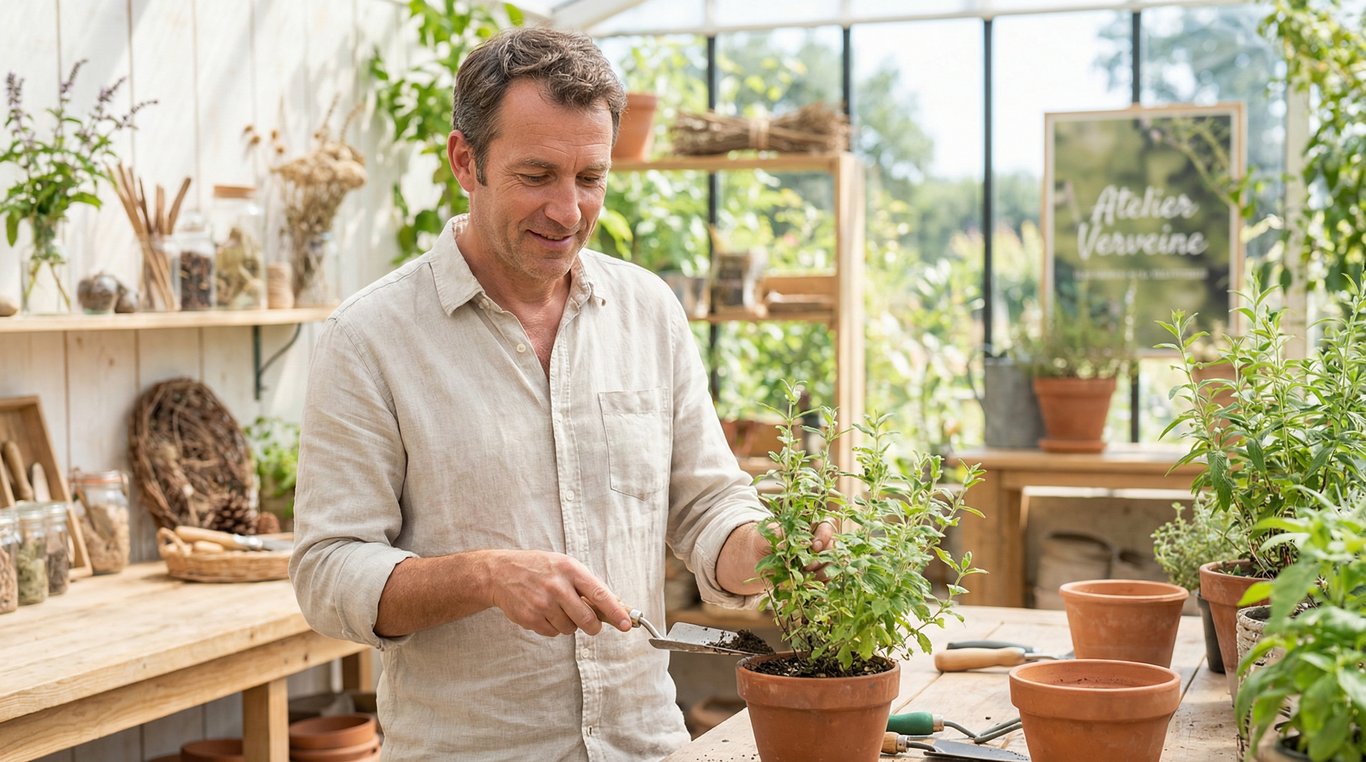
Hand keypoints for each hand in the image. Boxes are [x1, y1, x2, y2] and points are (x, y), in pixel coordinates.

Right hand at [486, 550, 632, 636]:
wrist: (500, 573)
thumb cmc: (538, 568)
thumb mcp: (564, 566)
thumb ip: (586, 585)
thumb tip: (614, 606)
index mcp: (570, 569)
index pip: (599, 594)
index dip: (615, 612)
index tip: (626, 624)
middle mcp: (557, 586)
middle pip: (587, 619)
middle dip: (593, 626)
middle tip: (592, 625)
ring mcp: (542, 603)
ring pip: (570, 629)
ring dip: (568, 624)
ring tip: (556, 608)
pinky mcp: (530, 618)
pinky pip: (553, 633)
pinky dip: (552, 627)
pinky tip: (542, 612)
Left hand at [718, 519, 837, 594]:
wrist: (754, 559)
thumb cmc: (760, 541)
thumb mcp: (764, 535)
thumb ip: (777, 534)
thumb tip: (792, 542)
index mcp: (809, 527)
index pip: (827, 526)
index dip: (825, 536)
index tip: (814, 546)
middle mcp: (818, 544)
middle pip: (834, 548)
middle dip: (824, 559)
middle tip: (808, 567)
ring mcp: (818, 561)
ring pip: (833, 566)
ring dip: (823, 575)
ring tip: (805, 580)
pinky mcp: (814, 577)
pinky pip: (825, 583)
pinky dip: (819, 588)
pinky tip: (808, 590)